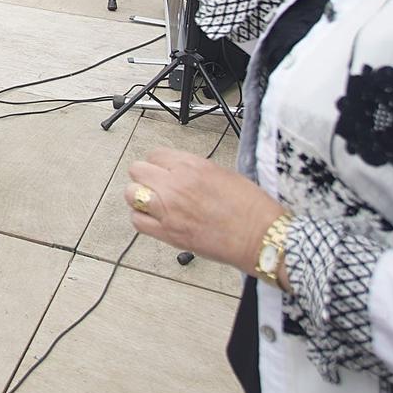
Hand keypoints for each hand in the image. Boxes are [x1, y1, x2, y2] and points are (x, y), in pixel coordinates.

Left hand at [123, 147, 284, 273]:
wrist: (261, 237)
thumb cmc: (252, 208)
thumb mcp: (224, 173)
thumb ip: (195, 170)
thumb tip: (179, 172)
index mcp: (192, 166)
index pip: (155, 155)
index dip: (158, 163)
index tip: (162, 170)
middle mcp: (176, 185)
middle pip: (137, 171)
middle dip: (145, 177)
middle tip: (155, 184)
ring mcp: (169, 210)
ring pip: (131, 195)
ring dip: (139, 197)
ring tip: (151, 202)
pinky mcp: (169, 234)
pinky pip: (138, 222)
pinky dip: (142, 219)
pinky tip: (153, 219)